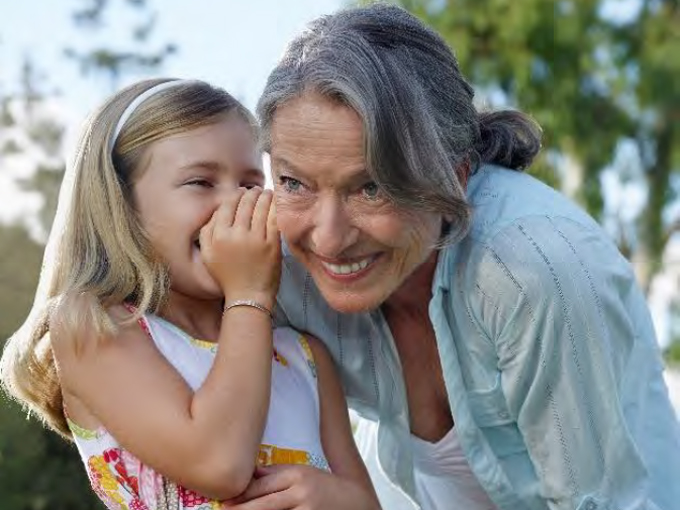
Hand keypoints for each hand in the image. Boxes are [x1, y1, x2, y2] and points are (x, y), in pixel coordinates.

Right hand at [200, 187, 280, 308]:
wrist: (247, 296)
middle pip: (245, 204)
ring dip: (264, 196)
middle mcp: (236, 236)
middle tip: (256, 190)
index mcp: (218, 236)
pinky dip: (275, 208)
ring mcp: (256, 240)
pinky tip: (276, 203)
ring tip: (266, 193)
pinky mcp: (272, 245)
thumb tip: (218, 210)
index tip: (241, 192)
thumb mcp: (207, 255)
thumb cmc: (227, 276)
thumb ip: (207, 231)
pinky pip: (274, 219)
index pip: (227, 206)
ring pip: (260, 208)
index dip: (235, 195)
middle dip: (251, 193)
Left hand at [221, 465, 380, 509]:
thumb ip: (276, 474)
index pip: (261, 486)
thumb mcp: (303, 474)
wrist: (358, 504)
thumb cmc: (326, 488)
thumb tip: (248, 475)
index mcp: (297, 475)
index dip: (240, 496)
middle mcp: (301, 492)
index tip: (224, 501)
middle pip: (262, 505)